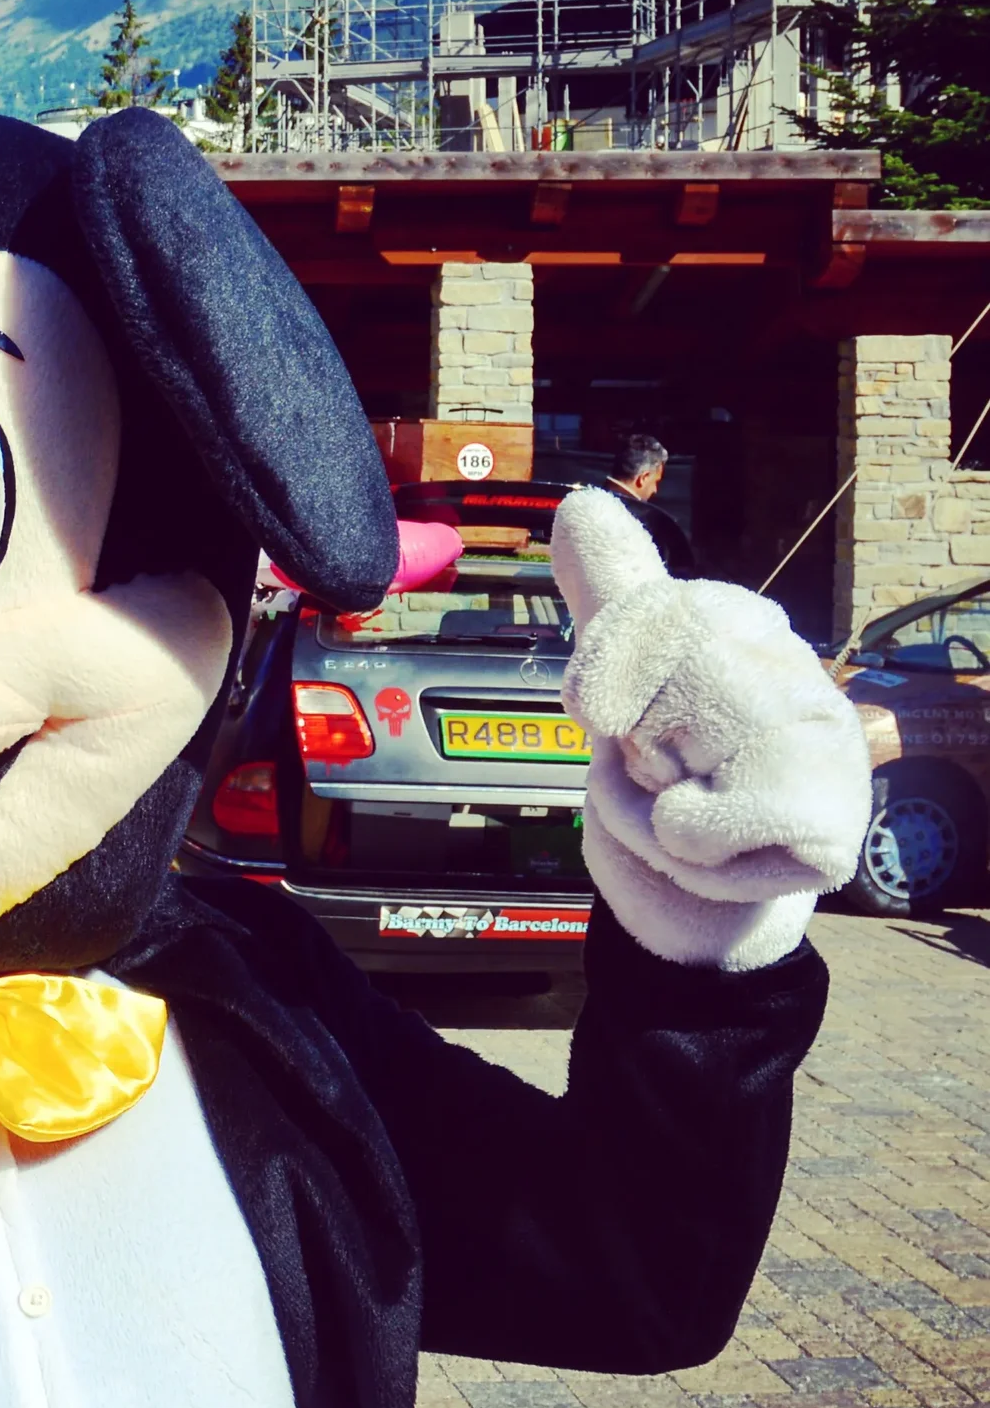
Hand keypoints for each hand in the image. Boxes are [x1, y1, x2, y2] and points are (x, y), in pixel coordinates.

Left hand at [553, 487, 868, 970]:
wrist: (703, 906)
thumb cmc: (666, 788)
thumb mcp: (621, 683)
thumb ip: (607, 595)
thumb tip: (581, 501)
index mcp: (744, 626)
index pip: (651, 607)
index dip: (606, 673)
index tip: (613, 712)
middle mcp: (794, 668)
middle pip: (657, 677)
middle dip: (625, 744)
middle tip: (660, 770)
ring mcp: (820, 740)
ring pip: (666, 755)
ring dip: (640, 804)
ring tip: (682, 815)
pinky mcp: (826, 821)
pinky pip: (693, 827)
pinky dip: (676, 851)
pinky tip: (718, 858)